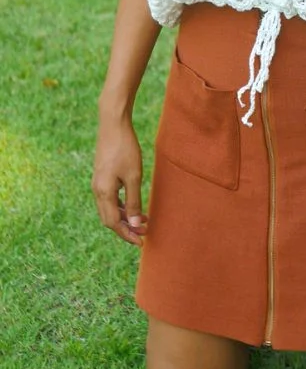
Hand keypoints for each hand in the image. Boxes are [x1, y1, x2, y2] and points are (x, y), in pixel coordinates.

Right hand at [92, 116, 147, 245]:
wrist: (113, 126)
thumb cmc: (125, 150)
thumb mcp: (134, 176)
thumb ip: (135, 201)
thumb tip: (135, 225)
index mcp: (103, 193)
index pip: (113, 223)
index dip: (127, 234)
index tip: (141, 242)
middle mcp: (97, 191)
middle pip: (109, 219)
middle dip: (125, 229)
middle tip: (144, 235)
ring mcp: (98, 184)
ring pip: (109, 209)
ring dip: (124, 218)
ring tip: (143, 223)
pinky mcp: (102, 177)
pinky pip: (110, 199)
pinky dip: (122, 207)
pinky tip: (134, 207)